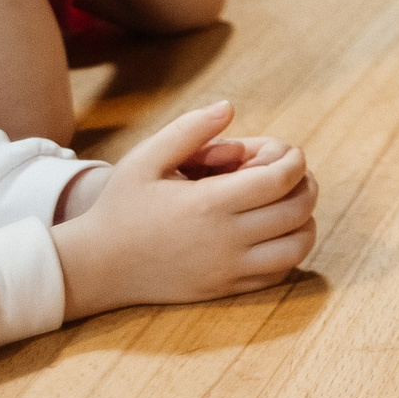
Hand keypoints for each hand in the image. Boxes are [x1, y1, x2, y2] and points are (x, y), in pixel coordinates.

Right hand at [51, 101, 318, 320]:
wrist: (94, 267)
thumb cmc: (121, 207)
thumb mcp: (146, 159)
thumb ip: (190, 130)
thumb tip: (230, 107)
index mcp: (208, 204)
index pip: (280, 179)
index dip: (294, 160)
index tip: (285, 152)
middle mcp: (224, 240)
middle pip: (297, 210)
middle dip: (305, 184)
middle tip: (290, 174)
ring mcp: (227, 270)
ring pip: (297, 247)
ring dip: (304, 220)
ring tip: (286, 202)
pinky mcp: (224, 290)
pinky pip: (279, 274)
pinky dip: (289, 250)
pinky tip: (273, 232)